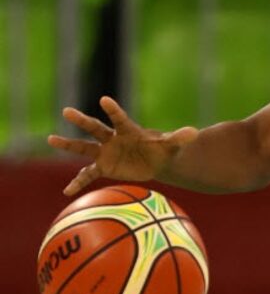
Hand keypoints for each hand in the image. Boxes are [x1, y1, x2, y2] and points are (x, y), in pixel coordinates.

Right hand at [48, 97, 198, 197]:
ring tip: (50, 138)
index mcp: (128, 130)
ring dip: (67, 144)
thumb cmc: (162, 150)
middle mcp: (112, 138)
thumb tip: (195, 133)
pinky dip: (78, 183)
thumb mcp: (171, 146)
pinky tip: (67, 192)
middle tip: (67, 111)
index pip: (119, 118)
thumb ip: (179, 139)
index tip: (104, 100)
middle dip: (82, 120)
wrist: (155, 161)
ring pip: (83, 148)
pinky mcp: (103, 167)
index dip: (113, 109)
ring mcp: (105, 152)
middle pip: (95, 128)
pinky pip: (87, 175)